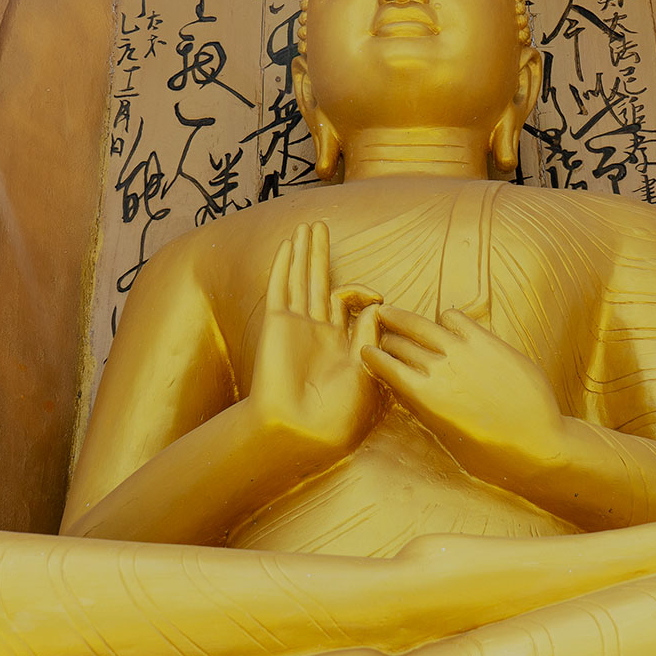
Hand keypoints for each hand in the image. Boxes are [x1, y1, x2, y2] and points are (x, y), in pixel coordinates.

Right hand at [245, 222, 382, 458]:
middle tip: (322, 226)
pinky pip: (280, 289)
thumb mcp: (367, 370)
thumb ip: (370, 335)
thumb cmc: (337, 412)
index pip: (349, 303)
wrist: (300, 429)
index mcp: (340, 343)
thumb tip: (377, 306)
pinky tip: (287, 246)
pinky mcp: (277, 325)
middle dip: (321, 254)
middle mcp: (317, 330)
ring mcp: (296, 326)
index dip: (363, 292)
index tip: (377, 299)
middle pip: (320, 281)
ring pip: (300, 279)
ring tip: (307, 226)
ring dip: (303, 252)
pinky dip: (283, 267)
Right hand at [362, 307, 569, 480]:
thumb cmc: (492, 452)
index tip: (366, 350)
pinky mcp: (486, 341)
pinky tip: (445, 324)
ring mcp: (462, 351)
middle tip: (376, 327)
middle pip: (398, 342)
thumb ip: (424, 409)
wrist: (536, 443)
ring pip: (420, 324)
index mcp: (424, 397)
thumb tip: (406, 392)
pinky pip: (454, 317)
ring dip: (401, 318)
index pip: (385, 365)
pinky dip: (444, 319)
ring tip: (391, 312)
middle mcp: (438, 369)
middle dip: (384, 336)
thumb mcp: (446, 436)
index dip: (371, 355)